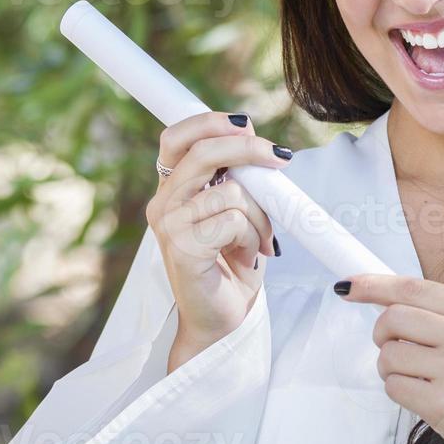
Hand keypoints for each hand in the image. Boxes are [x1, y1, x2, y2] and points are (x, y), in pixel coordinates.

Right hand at [146, 111, 290, 369]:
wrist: (221, 321)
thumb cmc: (232, 265)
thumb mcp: (237, 212)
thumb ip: (238, 180)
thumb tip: (259, 147)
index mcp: (173, 189)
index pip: (176, 137)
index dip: (209, 122)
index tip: (247, 125)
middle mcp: (163, 202)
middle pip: (203, 152)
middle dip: (248, 149)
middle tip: (280, 159)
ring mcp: (168, 225)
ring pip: (230, 192)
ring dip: (259, 218)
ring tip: (257, 243)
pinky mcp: (180, 247)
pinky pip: (232, 221)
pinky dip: (252, 238)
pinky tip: (246, 259)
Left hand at [336, 273, 443, 443]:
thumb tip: (387, 301)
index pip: (413, 288)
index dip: (373, 285)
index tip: (348, 286)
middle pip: (394, 318)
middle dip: (383, 334)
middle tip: (397, 348)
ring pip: (389, 354)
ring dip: (390, 367)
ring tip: (416, 378)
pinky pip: (394, 386)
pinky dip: (398, 390)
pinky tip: (422, 396)